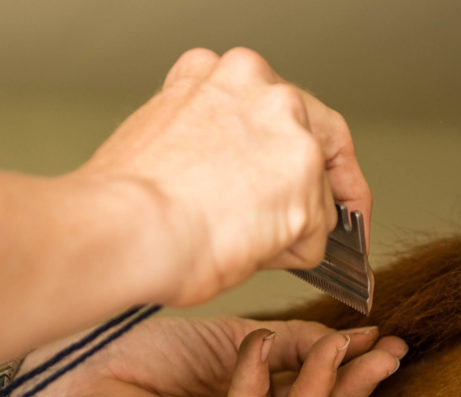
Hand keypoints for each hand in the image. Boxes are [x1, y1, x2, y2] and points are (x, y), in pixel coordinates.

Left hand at [13, 317, 405, 396]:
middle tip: (385, 354)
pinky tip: (256, 347)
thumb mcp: (232, 342)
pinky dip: (252, 385)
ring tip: (338, 346)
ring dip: (316, 386)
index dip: (349, 375)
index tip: (383, 342)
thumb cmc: (144, 359)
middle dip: (351, 388)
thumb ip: (288, 346)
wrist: (74, 376)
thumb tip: (347, 338)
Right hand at [76, 47, 371, 306]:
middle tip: (338, 217)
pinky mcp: (306, 188)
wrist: (123, 228)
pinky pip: (316, 237)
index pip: (280, 104)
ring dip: (296, 227)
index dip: (295, 142)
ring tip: (250, 249)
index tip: (304, 167)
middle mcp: (264, 91)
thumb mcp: (165, 137)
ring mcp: (290, 136)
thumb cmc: (125, 201)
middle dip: (328, 180)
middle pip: (320, 134)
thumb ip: (216, 145)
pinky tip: (252, 257)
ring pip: (318, 191)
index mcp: (224, 74)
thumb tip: (243, 185)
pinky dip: (291, 256)